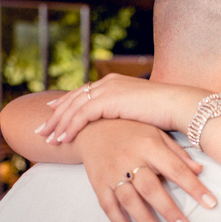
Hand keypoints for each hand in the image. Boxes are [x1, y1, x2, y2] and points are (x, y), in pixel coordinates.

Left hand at [36, 74, 205, 144]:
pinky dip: (70, 127)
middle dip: (55, 115)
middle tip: (41, 129)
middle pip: (73, 99)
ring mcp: (107, 90)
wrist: (179, 106)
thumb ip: (125, 115)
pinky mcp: (109, 100)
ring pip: (73, 107)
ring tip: (47, 139)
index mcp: (115, 83)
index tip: (52, 114)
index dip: (66, 104)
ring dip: (58, 124)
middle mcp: (108, 83)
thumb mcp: (140, 113)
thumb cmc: (167, 114)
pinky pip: (82, 115)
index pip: (84, 93)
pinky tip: (63, 139)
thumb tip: (120, 127)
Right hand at [78, 120, 215, 221]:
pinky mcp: (98, 183)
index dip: (194, 187)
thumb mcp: (155, 133)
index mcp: (148, 145)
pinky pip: (108, 207)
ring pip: (129, 201)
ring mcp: (112, 172)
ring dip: (146, 221)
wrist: (91, 126)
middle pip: (151, 189)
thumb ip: (177, 153)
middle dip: (169, 210)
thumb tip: (200, 170)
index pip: (175, 169)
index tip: (210, 203)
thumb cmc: (130, 130)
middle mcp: (129, 159)